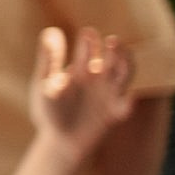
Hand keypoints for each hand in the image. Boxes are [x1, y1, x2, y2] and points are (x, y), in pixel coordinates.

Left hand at [27, 27, 133, 157]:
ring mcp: (109, 95)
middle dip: (113, 49)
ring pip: (124, 76)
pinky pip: (126, 107)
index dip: (89, 40)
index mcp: (81, 70)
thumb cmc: (48, 112)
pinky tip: (131, 97)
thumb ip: (48, 61)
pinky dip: (130, 102)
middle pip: (111, 59)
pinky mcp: (114, 114)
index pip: (88, 49)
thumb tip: (49, 32)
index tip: (87, 32)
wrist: (58, 142)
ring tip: (125, 58)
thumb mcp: (43, 84)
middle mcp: (99, 79)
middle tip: (112, 40)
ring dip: (127, 66)